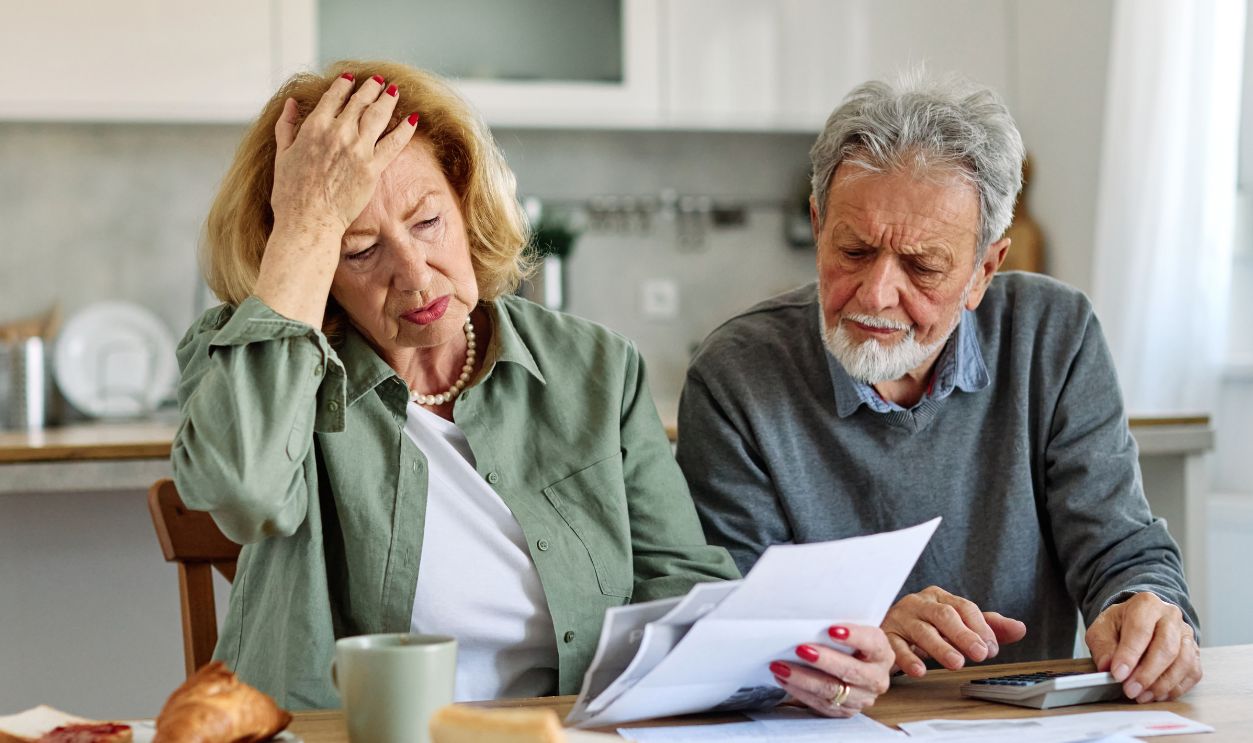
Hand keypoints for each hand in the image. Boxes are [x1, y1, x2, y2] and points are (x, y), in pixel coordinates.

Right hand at [255, 72, 417, 325]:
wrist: (308, 223)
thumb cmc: (290, 195)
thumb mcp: (282, 154)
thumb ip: (287, 126)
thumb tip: (293, 102)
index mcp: (313, 127)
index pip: (334, 97)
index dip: (345, 86)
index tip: (352, 79)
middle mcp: (337, 133)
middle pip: (359, 103)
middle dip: (371, 89)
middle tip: (379, 81)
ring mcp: (356, 150)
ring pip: (378, 116)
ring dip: (388, 100)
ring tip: (395, 91)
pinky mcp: (372, 168)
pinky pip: (394, 143)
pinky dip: (404, 129)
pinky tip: (413, 120)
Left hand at [768, 624, 892, 717]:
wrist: (857, 666)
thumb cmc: (850, 645)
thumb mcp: (853, 632)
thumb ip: (839, 628)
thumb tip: (809, 618)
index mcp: (882, 653)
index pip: (872, 644)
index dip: (854, 637)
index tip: (832, 629)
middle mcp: (876, 678)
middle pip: (850, 670)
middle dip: (823, 660)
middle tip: (800, 649)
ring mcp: (862, 697)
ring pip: (831, 690)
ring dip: (802, 678)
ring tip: (781, 666)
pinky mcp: (846, 711)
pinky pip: (821, 704)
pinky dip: (799, 691)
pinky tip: (784, 679)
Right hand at [881, 586, 1026, 676]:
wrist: (887, 632)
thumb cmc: (927, 627)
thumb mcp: (957, 625)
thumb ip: (987, 627)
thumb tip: (1020, 628)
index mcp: (938, 597)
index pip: (963, 607)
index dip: (980, 627)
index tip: (992, 649)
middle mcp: (918, 603)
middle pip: (943, 615)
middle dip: (964, 634)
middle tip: (980, 654)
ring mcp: (900, 618)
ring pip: (921, 630)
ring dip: (940, 647)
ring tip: (956, 663)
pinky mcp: (885, 636)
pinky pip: (896, 646)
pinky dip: (908, 659)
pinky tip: (920, 671)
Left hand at [1086, 592, 1201, 702]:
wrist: (1138, 621)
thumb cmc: (1119, 626)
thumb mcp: (1102, 630)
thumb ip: (1103, 647)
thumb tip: (1107, 667)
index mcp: (1146, 604)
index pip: (1140, 630)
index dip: (1129, 655)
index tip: (1118, 675)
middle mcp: (1171, 616)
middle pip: (1166, 647)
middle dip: (1147, 674)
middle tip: (1130, 690)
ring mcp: (1186, 634)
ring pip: (1184, 662)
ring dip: (1163, 684)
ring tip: (1142, 696)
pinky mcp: (1195, 653)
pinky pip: (1192, 673)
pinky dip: (1175, 688)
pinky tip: (1157, 695)